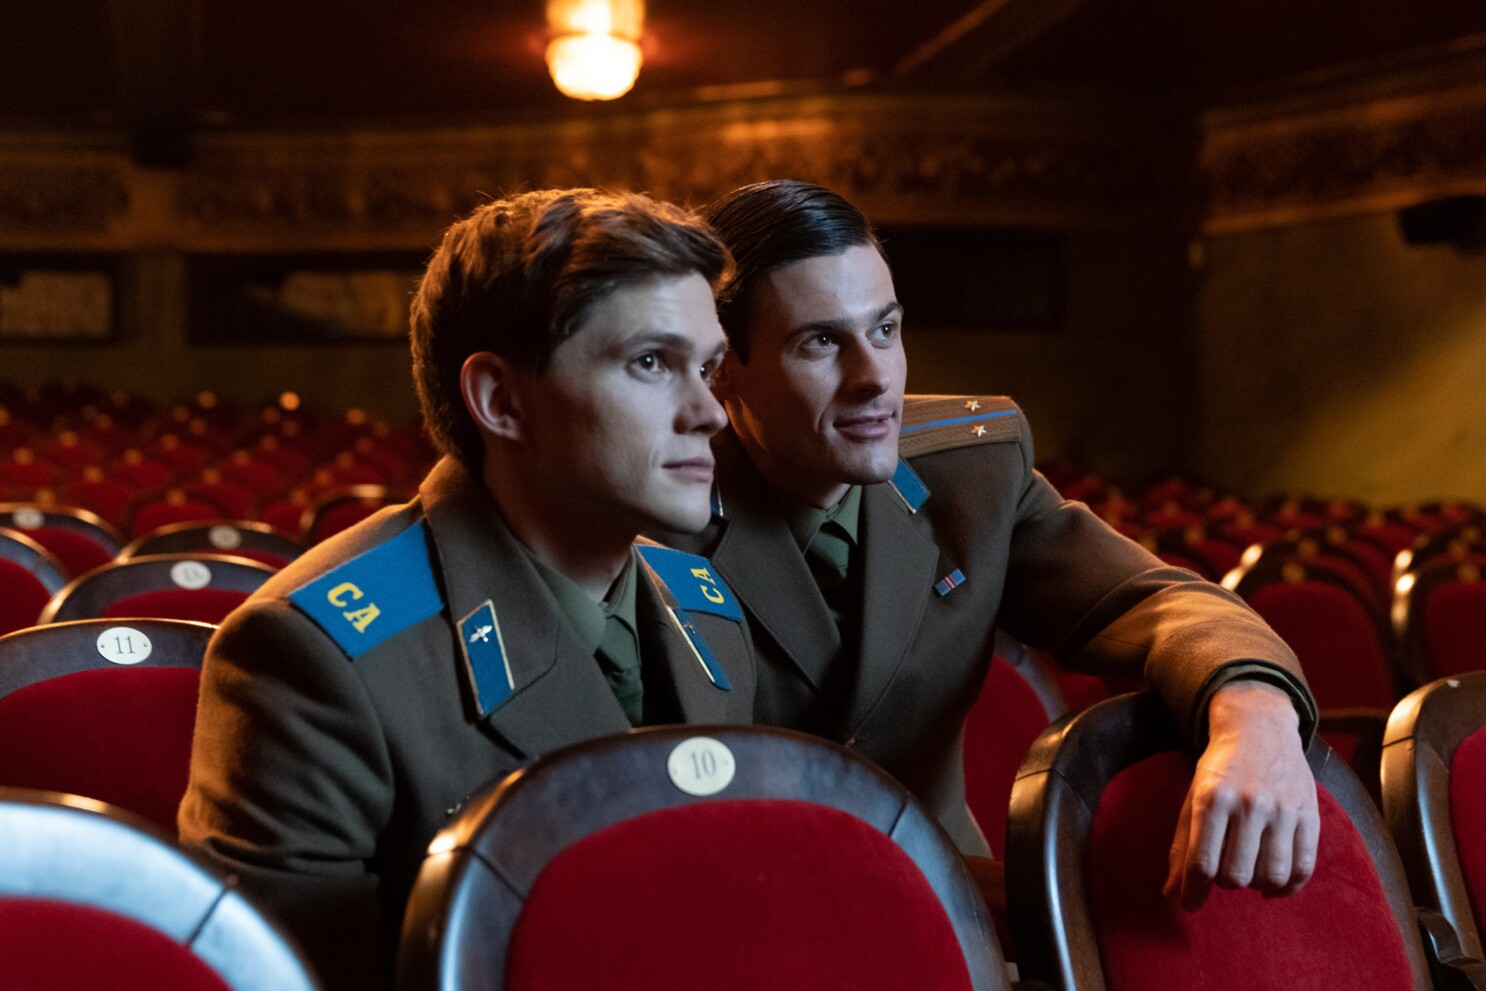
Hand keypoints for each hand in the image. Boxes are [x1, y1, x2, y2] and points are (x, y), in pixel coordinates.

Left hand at [1163, 679, 1318, 909]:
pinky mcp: (1309, 815)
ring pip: (1271, 876)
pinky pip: (1303, 869)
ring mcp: (1283, 810)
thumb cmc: (1220, 768)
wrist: (1260, 727)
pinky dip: (1287, 887)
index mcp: (1213, 798)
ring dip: (1256, 885)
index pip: (1202, 862)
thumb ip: (1182, 846)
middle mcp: (1249, 804)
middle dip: (1225, 882)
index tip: (1191, 904)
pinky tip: (1273, 884)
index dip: (1194, 891)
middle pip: (1236, 875)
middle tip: (1224, 869)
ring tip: (1248, 871)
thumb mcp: (1193, 797)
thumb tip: (1171, 893)